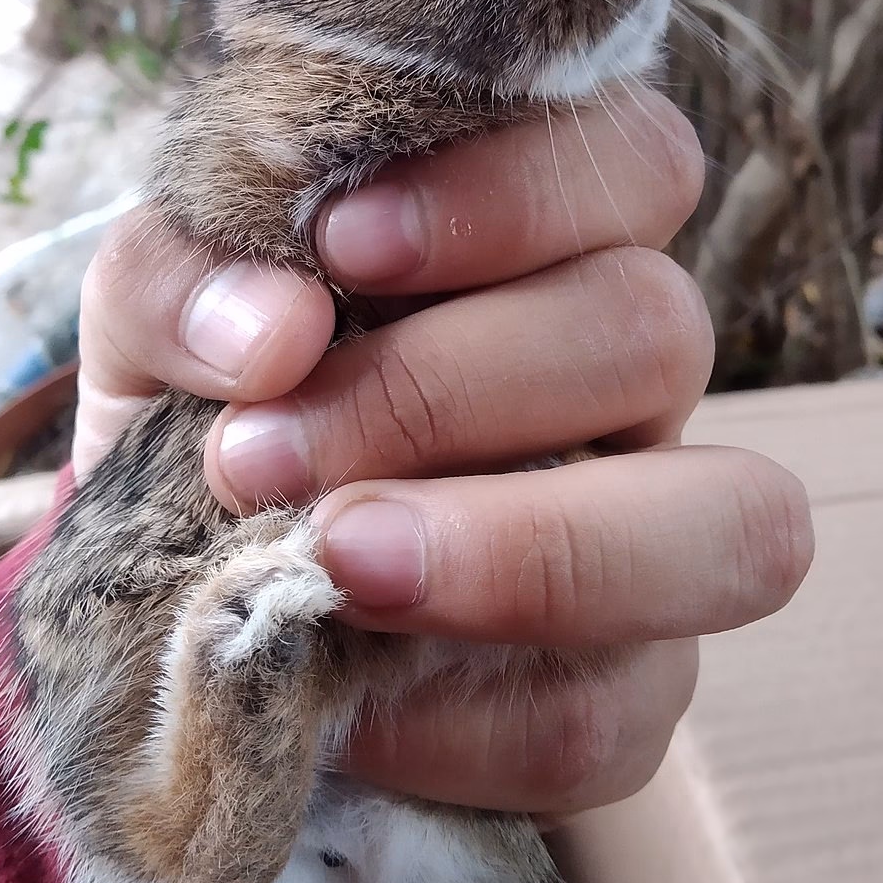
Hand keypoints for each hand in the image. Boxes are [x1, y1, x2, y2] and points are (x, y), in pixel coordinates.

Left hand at [73, 90, 811, 816]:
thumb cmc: (203, 418)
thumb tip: (272, 327)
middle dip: (451, 387)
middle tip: (260, 449)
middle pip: (660, 328)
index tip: (339, 242)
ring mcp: (650, 542)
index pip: (635, 159)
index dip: (512, 194)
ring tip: (334, 563)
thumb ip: (181, 281)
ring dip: (524, 550)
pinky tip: (345, 707)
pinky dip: (461, 722)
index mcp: (547, 245)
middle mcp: (625, 380)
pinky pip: (607, 714)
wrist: (178, 604)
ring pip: (729, 528)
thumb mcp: (153, 326)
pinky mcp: (625, 695)